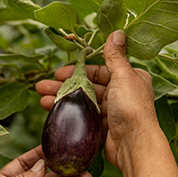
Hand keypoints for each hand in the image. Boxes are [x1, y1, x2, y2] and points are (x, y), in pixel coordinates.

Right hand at [36, 30, 157, 169]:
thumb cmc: (132, 108)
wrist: (135, 144)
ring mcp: (112, 111)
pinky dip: (68, 113)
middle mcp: (122, 93)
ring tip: (42, 99)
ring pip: (83, 101)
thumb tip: (117, 32)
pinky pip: (83, 116)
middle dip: (65, 85)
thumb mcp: (123, 76)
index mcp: (129, 78)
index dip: (77, 70)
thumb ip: (115, 56)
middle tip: (43, 85)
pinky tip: (53, 111)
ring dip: (62, 99)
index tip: (58, 72)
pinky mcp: (104, 127)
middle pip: (88, 85)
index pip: (99, 70)